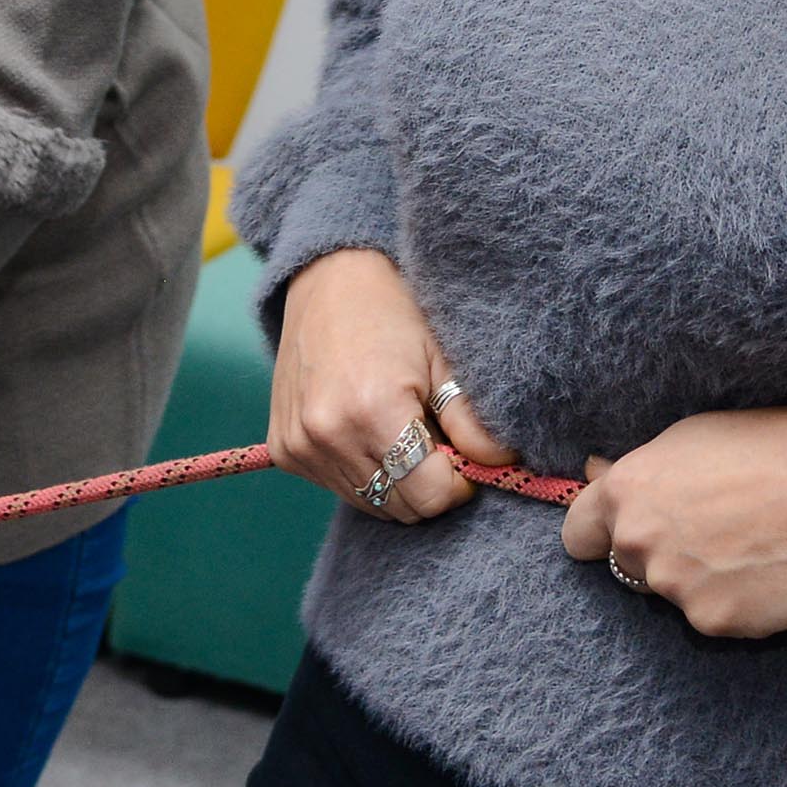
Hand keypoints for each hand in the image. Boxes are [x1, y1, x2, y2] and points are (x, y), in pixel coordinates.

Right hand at [269, 249, 515, 523]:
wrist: (328, 279)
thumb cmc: (393, 313)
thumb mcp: (443, 359)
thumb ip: (472, 421)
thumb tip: (502, 466)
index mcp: (373, 411)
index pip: (430, 496)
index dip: (457, 484)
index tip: (463, 456)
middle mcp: (328, 435)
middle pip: (400, 507)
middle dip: (427, 485)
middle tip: (434, 440)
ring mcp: (300, 445)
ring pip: (370, 503)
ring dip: (395, 480)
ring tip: (400, 431)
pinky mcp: (284, 450)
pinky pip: (338, 488)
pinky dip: (361, 472)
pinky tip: (365, 429)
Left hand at [561, 406, 786, 638]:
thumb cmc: (767, 448)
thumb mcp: (690, 438)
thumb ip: (637, 470)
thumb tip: (593, 473)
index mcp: (625, 493)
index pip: (577, 536)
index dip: (601, 534)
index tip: (623, 533)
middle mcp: (639, 543)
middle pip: (629, 566)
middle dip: (659, 554)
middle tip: (712, 530)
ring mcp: (675, 587)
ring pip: (673, 593)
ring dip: (698, 580)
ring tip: (748, 547)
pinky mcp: (714, 621)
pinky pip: (713, 616)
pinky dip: (734, 602)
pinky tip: (765, 572)